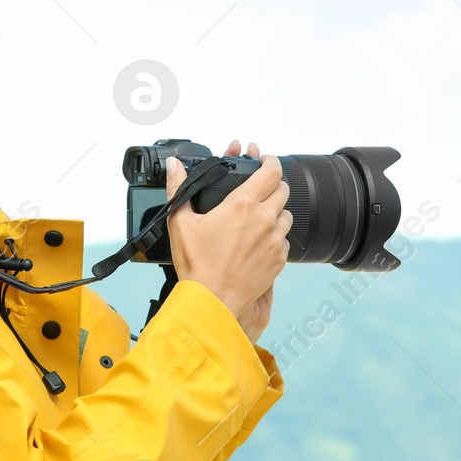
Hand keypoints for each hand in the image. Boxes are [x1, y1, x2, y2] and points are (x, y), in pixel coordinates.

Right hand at [164, 138, 290, 345]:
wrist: (212, 300)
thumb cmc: (196, 264)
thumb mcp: (179, 222)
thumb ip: (178, 188)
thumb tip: (173, 166)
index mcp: (242, 204)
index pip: (271, 170)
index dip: (270, 161)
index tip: (263, 160)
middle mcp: (264, 218)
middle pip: (283, 189)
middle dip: (272, 185)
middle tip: (257, 190)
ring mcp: (275, 240)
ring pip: (287, 214)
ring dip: (275, 211)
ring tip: (257, 218)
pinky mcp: (279, 259)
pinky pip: (284, 240)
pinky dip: (274, 237)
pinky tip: (257, 242)